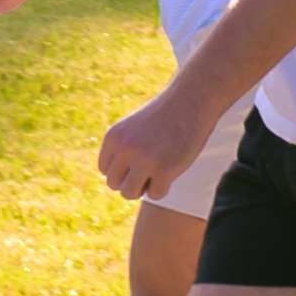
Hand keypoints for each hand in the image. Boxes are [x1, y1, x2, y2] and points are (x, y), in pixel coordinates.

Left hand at [95, 87, 209, 203]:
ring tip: (157, 171)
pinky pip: (155, 194)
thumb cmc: (164, 116)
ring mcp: (144, 160)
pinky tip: (171, 169)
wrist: (191, 100)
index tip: (139, 159)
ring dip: (143, 187)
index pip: (105, 169)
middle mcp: (125, 149)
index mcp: (114, 137)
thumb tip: (116, 184)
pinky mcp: (164, 170)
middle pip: (114, 184)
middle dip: (131, 181)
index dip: (122, 169)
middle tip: (149, 167)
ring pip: (129, 193)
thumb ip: (122, 151)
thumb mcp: (133, 129)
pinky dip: (164, 187)